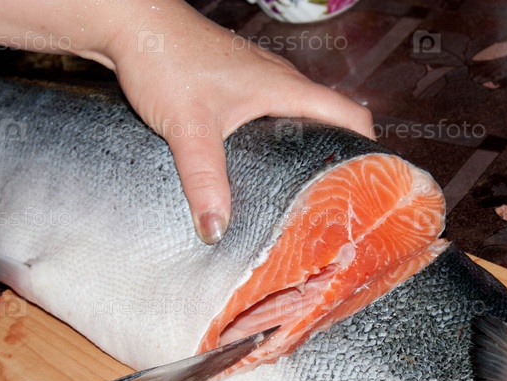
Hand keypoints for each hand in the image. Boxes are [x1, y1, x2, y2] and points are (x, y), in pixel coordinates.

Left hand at [0, 0, 375, 243]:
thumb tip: (217, 232)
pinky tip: (262, 167)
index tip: (375, 183)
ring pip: (299, 118)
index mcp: (285, 88)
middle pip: (329, 120)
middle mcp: (280, 82)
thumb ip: (205, 182)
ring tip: (305, 193)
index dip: (369, 147)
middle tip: (338, 201)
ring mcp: (259, 81)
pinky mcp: (237, 84)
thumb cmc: (167, 60)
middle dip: (339, 157)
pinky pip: (273, 116)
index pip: (349, 115)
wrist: (131, 22)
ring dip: (307, 149)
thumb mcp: (190, 128)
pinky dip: (280, 140)